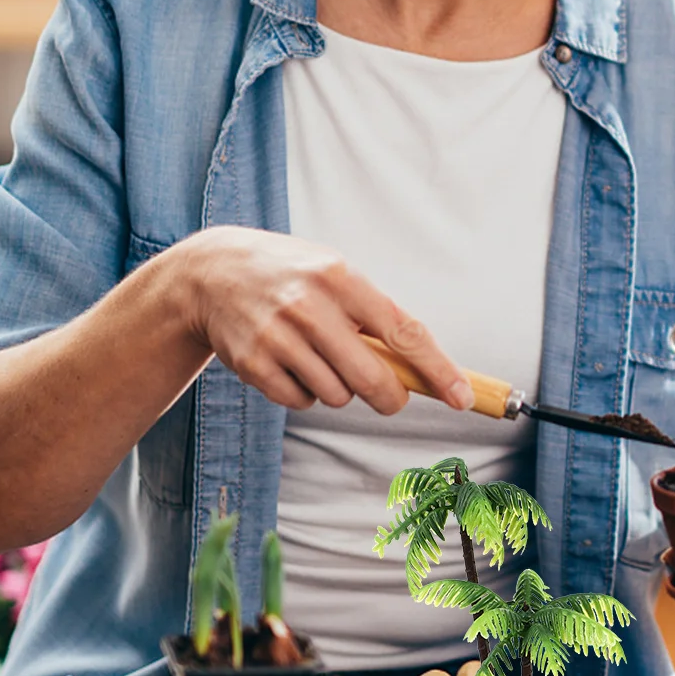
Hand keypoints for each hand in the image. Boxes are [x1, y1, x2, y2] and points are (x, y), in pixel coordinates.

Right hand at [179, 227, 471, 415]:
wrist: (211, 274)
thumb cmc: (292, 276)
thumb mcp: (334, 275)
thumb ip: (373, 314)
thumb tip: (423, 368)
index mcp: (342, 278)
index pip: (403, 332)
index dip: (438, 370)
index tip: (462, 398)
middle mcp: (311, 307)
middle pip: (372, 379)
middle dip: (390, 398)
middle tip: (390, 397)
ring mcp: (278, 337)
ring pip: (336, 396)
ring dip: (339, 389)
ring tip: (319, 357)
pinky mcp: (253, 364)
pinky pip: (301, 401)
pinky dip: (305, 393)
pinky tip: (291, 364)